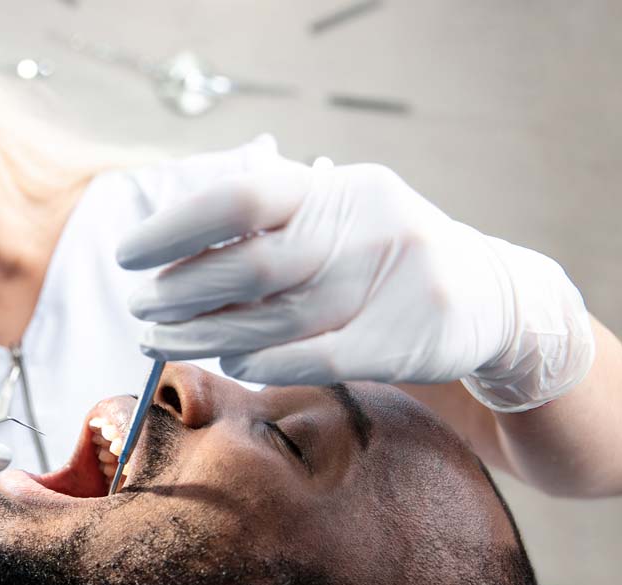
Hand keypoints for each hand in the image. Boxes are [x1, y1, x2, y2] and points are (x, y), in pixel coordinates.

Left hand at [120, 153, 593, 411]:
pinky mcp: (405, 340)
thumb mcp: (336, 217)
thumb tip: (170, 244)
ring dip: (203, 332)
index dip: (175, 227)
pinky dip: (261, 359)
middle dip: (179, 290)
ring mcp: (390, 283)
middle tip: (138, 308)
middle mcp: (365, 226)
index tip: (129, 255)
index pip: (242, 197)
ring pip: (274, 317)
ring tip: (158, 339)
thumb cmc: (382, 258)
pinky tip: (227, 359)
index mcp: (337, 188)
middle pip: (250, 263)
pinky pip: (314, 356)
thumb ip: (269, 223)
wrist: (492, 298)